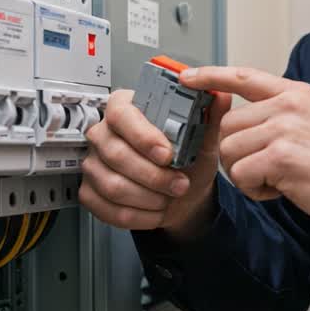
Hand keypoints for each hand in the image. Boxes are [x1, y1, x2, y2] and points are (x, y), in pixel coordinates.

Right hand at [80, 88, 232, 240]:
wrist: (184, 193)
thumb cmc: (189, 160)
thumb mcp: (204, 139)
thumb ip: (210, 117)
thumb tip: (220, 95)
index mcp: (126, 108)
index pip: (121, 114)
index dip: (143, 136)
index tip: (168, 154)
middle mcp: (103, 133)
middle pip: (116, 153)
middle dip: (154, 175)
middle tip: (180, 184)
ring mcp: (93, 163)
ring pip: (113, 185)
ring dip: (148, 197)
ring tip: (170, 196)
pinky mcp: (90, 191)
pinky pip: (107, 208)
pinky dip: (139, 216)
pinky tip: (156, 210)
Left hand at [180, 66, 309, 233]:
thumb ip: (281, 114)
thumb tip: (242, 120)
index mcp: (296, 94)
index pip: (244, 77)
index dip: (211, 76)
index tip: (188, 77)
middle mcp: (288, 106)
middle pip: (228, 126)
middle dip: (237, 154)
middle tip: (267, 168)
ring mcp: (284, 129)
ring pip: (230, 152)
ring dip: (247, 174)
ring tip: (278, 178)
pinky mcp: (280, 156)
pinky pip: (242, 175)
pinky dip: (256, 190)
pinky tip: (282, 189)